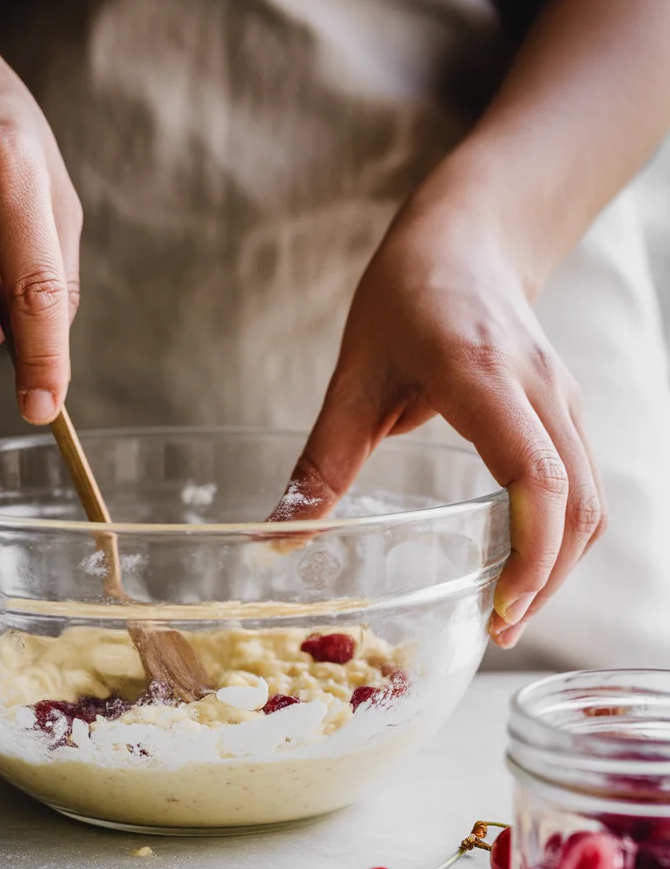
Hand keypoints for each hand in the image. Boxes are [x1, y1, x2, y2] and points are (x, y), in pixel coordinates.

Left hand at [284, 192, 605, 646]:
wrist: (468, 239)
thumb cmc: (407, 296)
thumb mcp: (353, 377)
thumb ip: (323, 463)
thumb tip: (276, 537)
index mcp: (482, 376)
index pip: (537, 475)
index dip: (531, 551)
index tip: (501, 606)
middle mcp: (539, 389)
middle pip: (578, 504)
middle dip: (547, 579)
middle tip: (498, 630)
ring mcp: (563, 398)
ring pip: (592, 500)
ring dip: (559, 565)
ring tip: (508, 611)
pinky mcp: (567, 410)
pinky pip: (584, 485)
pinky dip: (561, 536)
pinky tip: (520, 563)